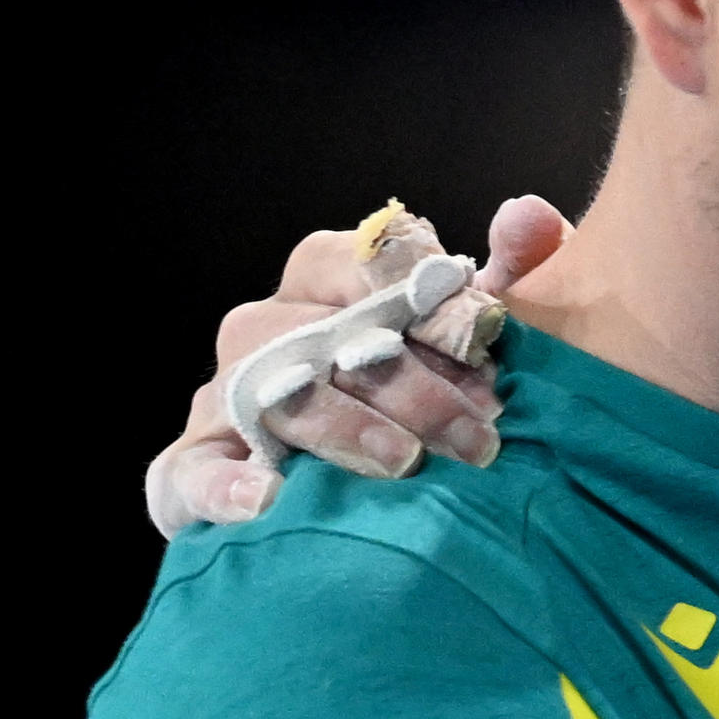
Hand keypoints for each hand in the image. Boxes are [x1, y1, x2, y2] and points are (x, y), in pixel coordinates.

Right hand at [146, 195, 573, 534]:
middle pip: (309, 331)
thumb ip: (513, 276)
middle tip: (476, 432)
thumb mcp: (491, 343)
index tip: (476, 334)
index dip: (407, 288)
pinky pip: (189, 473)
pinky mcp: (201, 470)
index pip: (344, 258)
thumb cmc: (456, 401)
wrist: (405, 496)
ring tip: (405, 461)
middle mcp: (266, 334)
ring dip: (339, 425)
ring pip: (261, 391)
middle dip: (401, 381)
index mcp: (327, 290)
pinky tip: (269, 500)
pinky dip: (222, 486)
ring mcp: (227, 399)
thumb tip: (528, 217)